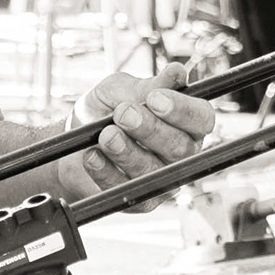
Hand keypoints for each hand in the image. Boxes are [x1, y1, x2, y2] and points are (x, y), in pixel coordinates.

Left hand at [52, 74, 218, 201]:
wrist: (73, 140)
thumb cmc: (105, 110)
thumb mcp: (120, 90)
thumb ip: (145, 86)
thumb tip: (176, 73)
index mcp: (187, 122)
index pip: (202, 118)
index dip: (182, 110)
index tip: (153, 98)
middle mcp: (183, 152)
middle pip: (181, 147)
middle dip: (150, 129)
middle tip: (122, 114)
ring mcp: (164, 179)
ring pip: (154, 170)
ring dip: (127, 151)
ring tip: (105, 135)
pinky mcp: (142, 201)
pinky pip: (129, 190)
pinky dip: (107, 172)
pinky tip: (92, 156)